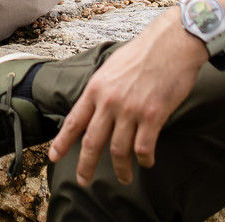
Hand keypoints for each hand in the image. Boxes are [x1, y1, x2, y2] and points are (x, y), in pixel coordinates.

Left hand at [49, 15, 204, 187]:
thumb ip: (102, 90)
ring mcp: (130, 109)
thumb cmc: (143, 52)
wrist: (171, 42)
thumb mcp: (111, 67)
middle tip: (84, 181)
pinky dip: (144, 159)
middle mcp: (109, 101)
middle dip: (86, 165)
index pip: (73, 121)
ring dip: (121, 169)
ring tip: (124, 178)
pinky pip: (143, 147)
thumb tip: (96, 109)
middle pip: (92, 142)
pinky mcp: (152, 115)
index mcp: (96, 88)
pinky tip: (147, 162)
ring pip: (118, 150)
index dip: (62, 142)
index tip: (53, 157)